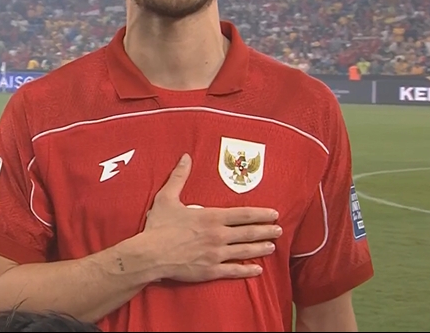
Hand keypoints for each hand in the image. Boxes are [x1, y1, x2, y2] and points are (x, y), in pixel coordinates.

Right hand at [139, 154, 281, 282]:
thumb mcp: (167, 197)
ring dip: (260, 248)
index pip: (243, 214)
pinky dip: (247, 270)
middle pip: (249, 232)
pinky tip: (257, 270)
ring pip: (244, 251)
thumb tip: (186, 157)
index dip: (260, 214)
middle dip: (266, 230)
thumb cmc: (158, 226)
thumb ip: (179, 177)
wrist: (149, 254)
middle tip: (279, 230)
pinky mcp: (210, 270)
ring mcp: (216, 254)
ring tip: (272, 246)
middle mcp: (218, 235)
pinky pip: (233, 270)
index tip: (274, 214)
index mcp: (211, 217)